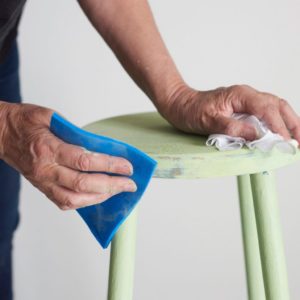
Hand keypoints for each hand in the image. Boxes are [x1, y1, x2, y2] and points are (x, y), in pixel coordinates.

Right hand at [0, 102, 136, 209]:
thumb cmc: (24, 122)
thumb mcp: (48, 116)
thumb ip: (73, 130)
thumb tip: (98, 144)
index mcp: (48, 148)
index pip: (85, 161)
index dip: (109, 165)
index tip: (127, 166)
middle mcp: (46, 169)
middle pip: (83, 184)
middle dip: (111, 185)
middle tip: (130, 184)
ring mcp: (43, 182)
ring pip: (75, 198)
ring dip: (101, 197)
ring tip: (118, 191)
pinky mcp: (43, 188)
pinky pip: (65, 203)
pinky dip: (85, 202)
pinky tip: (99, 196)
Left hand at [162, 84, 299, 141]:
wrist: (180, 104)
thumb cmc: (191, 111)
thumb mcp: (209, 121)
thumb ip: (233, 128)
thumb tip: (258, 137)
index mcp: (240, 95)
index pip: (267, 110)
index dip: (279, 127)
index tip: (285, 143)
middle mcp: (246, 95)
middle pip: (277, 105)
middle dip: (292, 123)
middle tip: (298, 142)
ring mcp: (246, 100)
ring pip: (274, 107)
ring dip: (287, 122)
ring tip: (295, 139)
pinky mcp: (243, 107)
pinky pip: (265, 112)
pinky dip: (276, 122)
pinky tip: (278, 132)